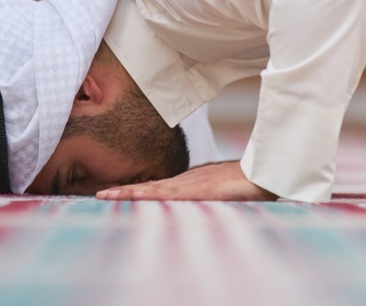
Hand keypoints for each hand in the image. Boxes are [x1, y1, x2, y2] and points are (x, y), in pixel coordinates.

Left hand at [96, 160, 276, 201]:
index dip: (138, 190)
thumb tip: (206, 195)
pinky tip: (138, 195)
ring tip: (107, 194)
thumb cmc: (249, 180)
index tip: (117, 193)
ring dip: (130, 192)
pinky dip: (152, 193)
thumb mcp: (225, 189)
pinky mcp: (200, 187)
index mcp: (192, 182)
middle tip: (100, 193)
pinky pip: (171, 192)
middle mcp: (189, 180)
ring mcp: (193, 183)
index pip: (160, 187)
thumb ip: (212, 193)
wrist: (265, 169)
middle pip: (151, 186)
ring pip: (155, 188)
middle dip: (125, 190)